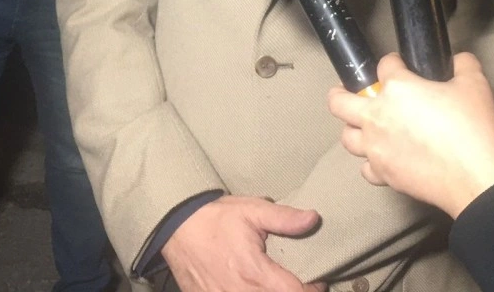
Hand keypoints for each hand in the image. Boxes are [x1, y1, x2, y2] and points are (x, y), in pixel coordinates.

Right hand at [163, 195, 324, 291]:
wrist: (176, 228)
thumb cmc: (215, 218)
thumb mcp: (251, 210)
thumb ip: (284, 218)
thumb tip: (313, 219)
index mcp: (254, 272)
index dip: (312, 290)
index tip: (317, 280)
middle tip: (301, 283)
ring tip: (279, 284)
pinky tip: (256, 287)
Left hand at [328, 52, 493, 218]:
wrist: (474, 176)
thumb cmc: (472, 129)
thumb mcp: (474, 84)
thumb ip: (463, 65)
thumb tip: (461, 60)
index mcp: (397, 88)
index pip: (384, 66)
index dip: (393, 63)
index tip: (400, 66)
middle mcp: (377, 116)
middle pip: (339, 102)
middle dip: (340, 94)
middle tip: (347, 92)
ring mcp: (376, 148)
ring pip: (346, 137)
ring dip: (353, 129)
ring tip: (364, 127)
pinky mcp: (383, 175)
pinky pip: (365, 168)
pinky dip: (370, 162)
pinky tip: (382, 158)